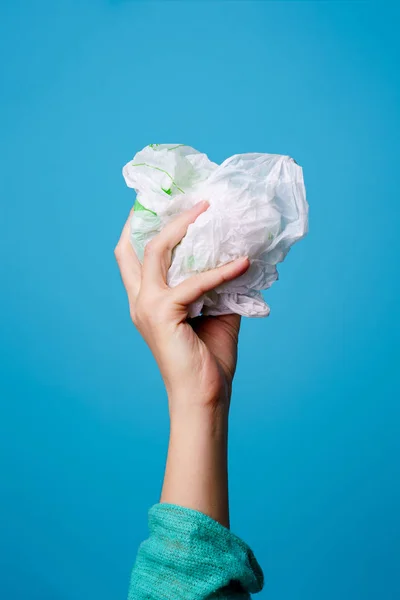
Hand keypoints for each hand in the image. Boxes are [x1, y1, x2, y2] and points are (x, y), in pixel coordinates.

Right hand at [114, 200, 248, 416]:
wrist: (205, 396)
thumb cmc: (208, 358)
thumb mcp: (215, 312)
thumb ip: (217, 284)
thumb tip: (238, 253)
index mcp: (147, 300)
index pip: (132, 257)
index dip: (142, 227)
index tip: (166, 203)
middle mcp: (140, 300)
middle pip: (135, 246)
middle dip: (155, 217)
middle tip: (188, 198)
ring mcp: (147, 306)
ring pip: (157, 251)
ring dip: (183, 226)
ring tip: (209, 209)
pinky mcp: (163, 313)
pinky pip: (195, 282)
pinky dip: (221, 270)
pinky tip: (245, 262)